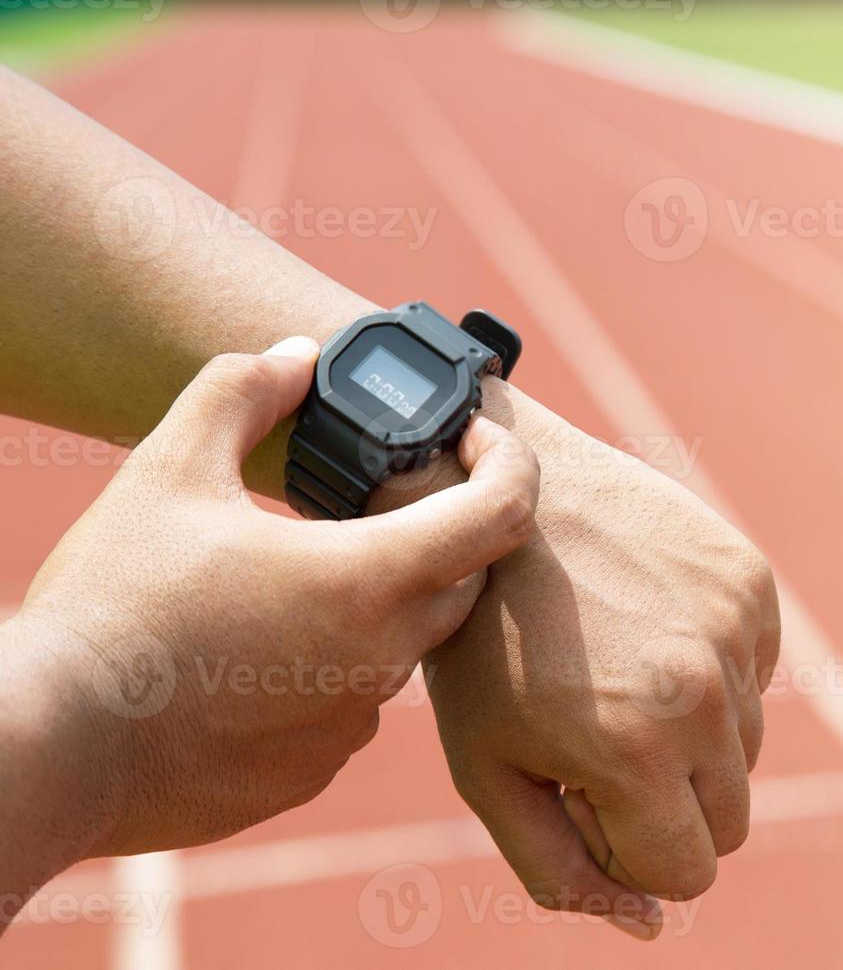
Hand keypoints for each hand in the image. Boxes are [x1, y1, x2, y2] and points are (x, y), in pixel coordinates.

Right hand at [14, 337, 539, 858]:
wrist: (52, 747)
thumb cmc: (113, 606)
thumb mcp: (168, 469)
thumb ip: (242, 393)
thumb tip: (294, 355)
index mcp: (370, 580)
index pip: (504, 514)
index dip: (508, 463)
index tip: (474, 443)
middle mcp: (382, 659)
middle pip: (462, 581)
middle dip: (440, 533)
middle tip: (374, 503)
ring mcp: (349, 724)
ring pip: (402, 648)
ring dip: (374, 605)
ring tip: (289, 577)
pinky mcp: (311, 771)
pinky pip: (348, 707)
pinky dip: (327, 671)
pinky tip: (255, 654)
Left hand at [424, 398, 779, 940]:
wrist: (493, 494)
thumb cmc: (477, 641)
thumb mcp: (488, 770)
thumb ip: (562, 871)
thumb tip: (651, 925)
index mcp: (637, 749)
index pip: (689, 871)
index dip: (628, 848)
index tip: (579, 793)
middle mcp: (705, 691)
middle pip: (732, 818)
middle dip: (671, 804)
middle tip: (599, 740)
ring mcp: (735, 627)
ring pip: (748, 745)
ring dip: (694, 737)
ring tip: (618, 676)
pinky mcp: (749, 579)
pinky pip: (755, 672)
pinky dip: (712, 671)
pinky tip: (645, 628)